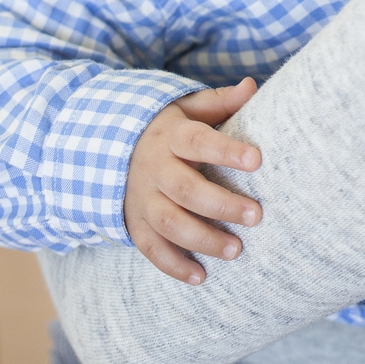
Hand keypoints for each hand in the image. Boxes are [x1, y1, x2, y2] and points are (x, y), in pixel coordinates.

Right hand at [124, 78, 263, 284]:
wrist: (107, 149)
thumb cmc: (165, 129)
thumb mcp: (185, 108)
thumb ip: (219, 102)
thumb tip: (252, 85)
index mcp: (171, 136)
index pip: (199, 141)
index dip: (226, 150)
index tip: (257, 159)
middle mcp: (154, 169)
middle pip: (185, 189)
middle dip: (221, 204)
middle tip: (257, 216)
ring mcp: (142, 199)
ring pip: (169, 223)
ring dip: (202, 239)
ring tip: (237, 250)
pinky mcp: (135, 223)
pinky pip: (151, 248)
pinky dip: (174, 265)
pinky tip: (202, 277)